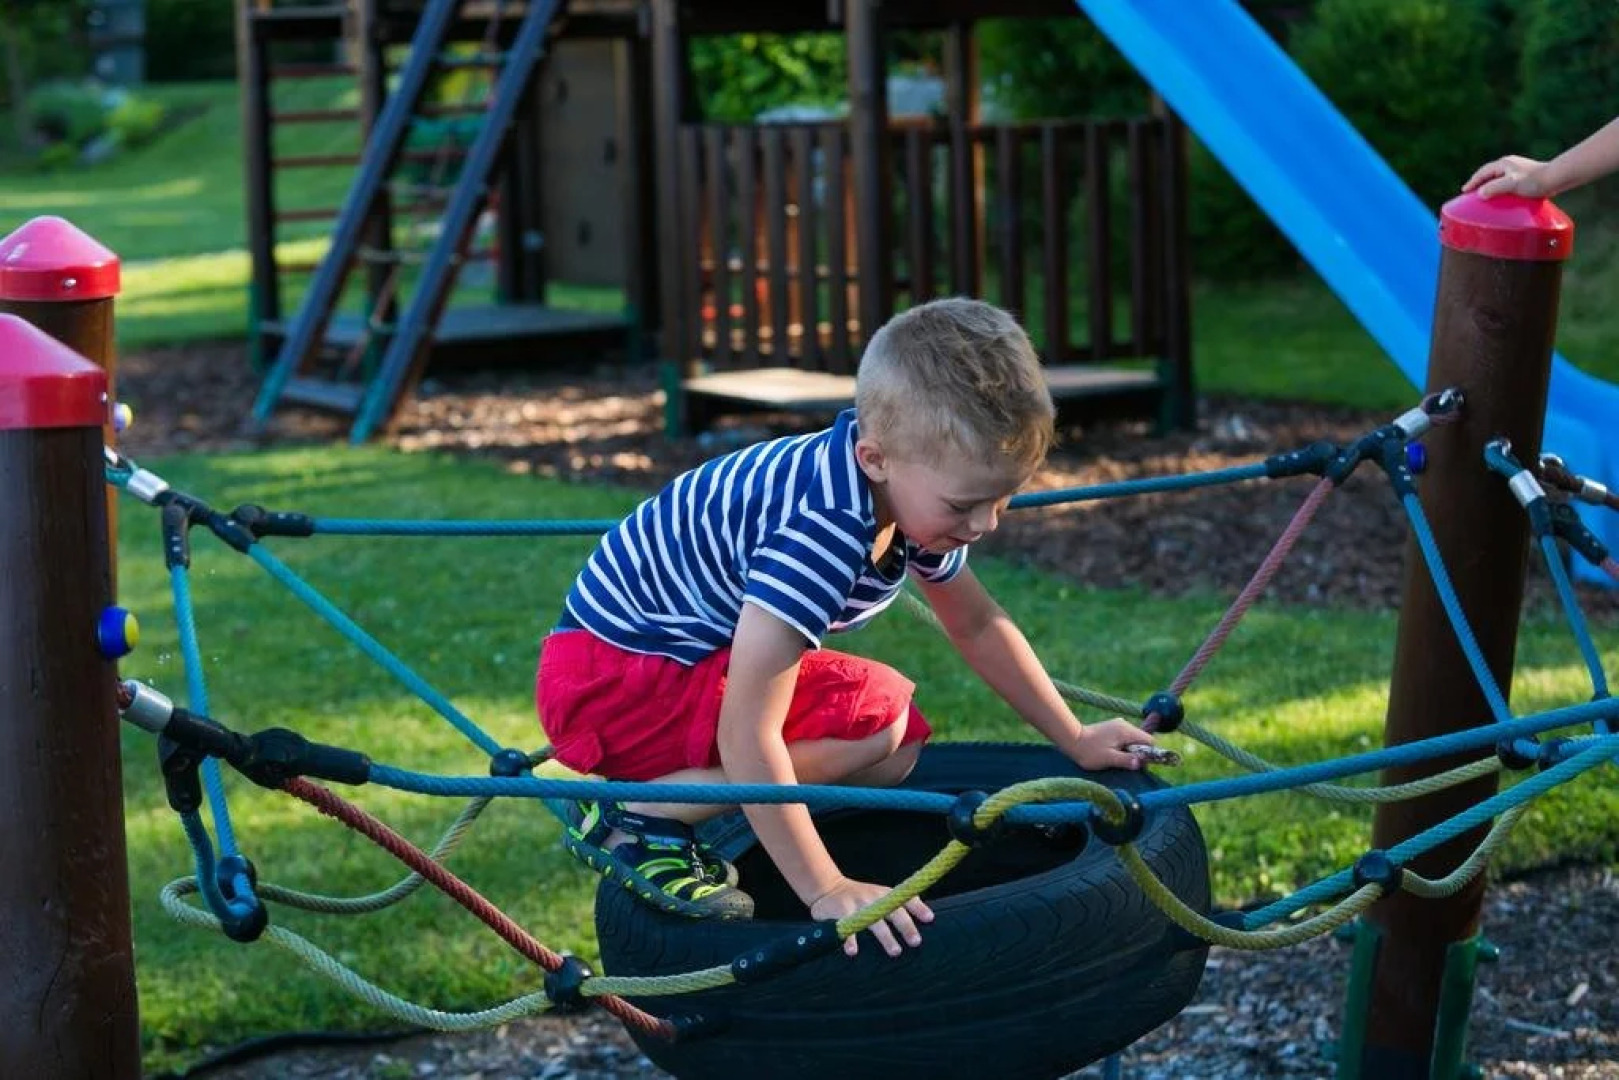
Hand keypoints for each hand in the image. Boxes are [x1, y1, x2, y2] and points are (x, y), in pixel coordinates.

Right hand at [808, 877, 933, 957]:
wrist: (829, 887)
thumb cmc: (861, 896)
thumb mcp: (881, 895)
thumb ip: (900, 903)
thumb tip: (929, 916)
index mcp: (886, 894)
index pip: (906, 899)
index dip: (918, 908)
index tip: (929, 919)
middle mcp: (874, 898)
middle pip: (893, 911)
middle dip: (906, 926)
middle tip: (916, 941)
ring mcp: (858, 904)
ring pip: (874, 921)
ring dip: (886, 937)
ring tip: (896, 951)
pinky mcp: (841, 911)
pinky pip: (847, 928)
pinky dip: (850, 940)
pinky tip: (853, 951)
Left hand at [1070, 717, 1156, 770]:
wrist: (1071, 740)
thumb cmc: (1089, 751)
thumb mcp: (1108, 759)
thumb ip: (1126, 760)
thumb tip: (1141, 763)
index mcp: (1126, 731)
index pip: (1149, 740)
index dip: (1149, 753)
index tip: (1140, 763)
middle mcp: (1125, 725)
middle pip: (1142, 740)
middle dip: (1139, 752)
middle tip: (1127, 763)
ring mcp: (1118, 725)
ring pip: (1134, 739)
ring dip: (1131, 750)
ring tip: (1117, 758)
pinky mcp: (1112, 727)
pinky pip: (1126, 738)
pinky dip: (1124, 746)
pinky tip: (1113, 752)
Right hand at [1462, 155, 1552, 198]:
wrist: (1556, 178)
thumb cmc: (1534, 181)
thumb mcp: (1511, 184)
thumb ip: (1494, 188)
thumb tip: (1480, 193)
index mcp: (1504, 164)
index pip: (1482, 173)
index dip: (1473, 182)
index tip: (1464, 191)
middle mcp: (1510, 164)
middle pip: (1489, 173)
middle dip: (1480, 182)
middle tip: (1471, 193)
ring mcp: (1518, 169)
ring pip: (1498, 177)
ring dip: (1490, 185)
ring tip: (1485, 196)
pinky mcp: (1525, 176)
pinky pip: (1507, 182)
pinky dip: (1500, 188)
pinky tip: (1503, 196)